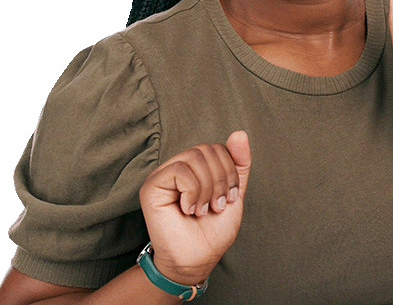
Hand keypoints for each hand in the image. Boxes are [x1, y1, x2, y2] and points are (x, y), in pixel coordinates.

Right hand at [139, 131, 251, 285]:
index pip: (218, 147)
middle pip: (206, 149)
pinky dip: (192, 191)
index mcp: (196, 166)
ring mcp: (163, 174)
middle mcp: (178, 166)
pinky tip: (188, 209)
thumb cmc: (213, 229)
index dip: (230, 171)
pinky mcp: (152, 186)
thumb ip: (238, 163)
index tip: (230, 198)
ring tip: (203, 209)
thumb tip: (240, 133)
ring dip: (207, 188)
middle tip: (216, 206)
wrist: (197, 259)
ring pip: (194, 157)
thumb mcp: (234, 191)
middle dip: (220, 180)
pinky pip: (180, 170)